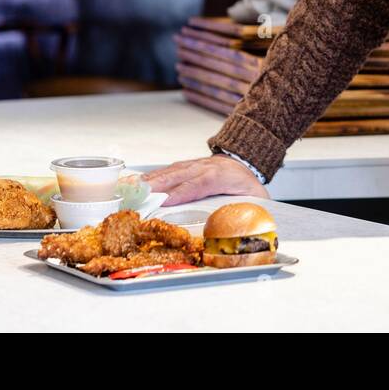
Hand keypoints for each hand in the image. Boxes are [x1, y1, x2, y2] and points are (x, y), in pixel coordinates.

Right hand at [141, 155, 269, 204]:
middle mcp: (203, 168)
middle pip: (178, 176)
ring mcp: (192, 165)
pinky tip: (136, 183)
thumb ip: (250, 210)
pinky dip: (149, 177)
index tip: (166, 201)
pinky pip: (165, 171)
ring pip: (169, 172)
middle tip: (140, 197)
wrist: (243, 158)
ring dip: (149, 181)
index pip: (199, 184)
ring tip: (131, 189)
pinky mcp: (184, 166)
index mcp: (221, 176)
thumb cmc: (246, 182)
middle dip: (158, 186)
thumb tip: (245, 231)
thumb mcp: (256, 196)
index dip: (182, 192)